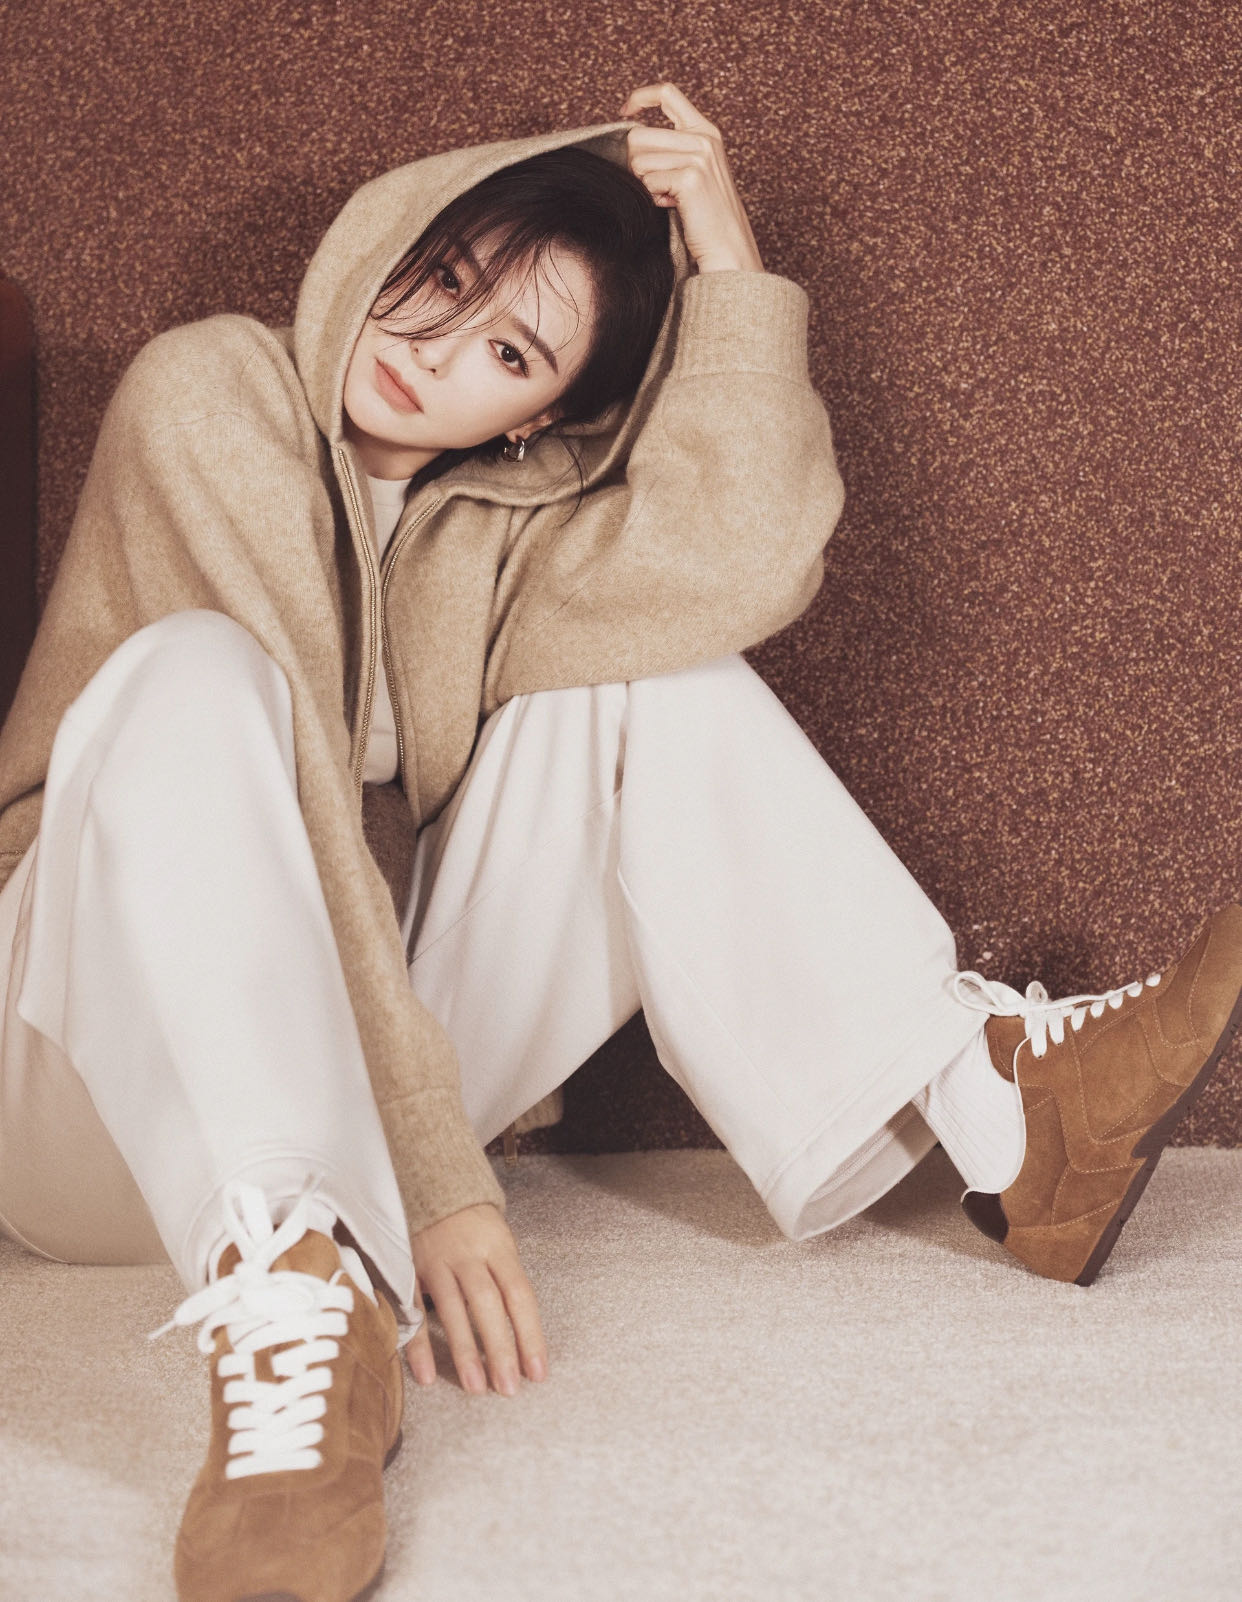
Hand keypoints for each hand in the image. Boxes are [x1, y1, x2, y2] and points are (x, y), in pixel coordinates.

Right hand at [404, 1201, 548, 1395]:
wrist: (432, 1186)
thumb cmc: (475, 1225)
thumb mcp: (500, 1242)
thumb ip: (507, 1282)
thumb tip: (523, 1336)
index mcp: (499, 1248)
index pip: (520, 1295)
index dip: (530, 1334)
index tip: (538, 1372)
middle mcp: (469, 1255)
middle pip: (488, 1304)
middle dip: (500, 1348)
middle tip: (508, 1389)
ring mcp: (437, 1262)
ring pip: (452, 1309)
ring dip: (464, 1351)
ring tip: (475, 1388)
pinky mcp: (409, 1268)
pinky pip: (413, 1309)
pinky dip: (419, 1344)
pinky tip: (427, 1375)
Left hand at [617, 81, 764, 274]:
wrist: (728, 244)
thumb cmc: (706, 213)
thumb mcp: (694, 169)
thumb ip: (672, 148)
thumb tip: (631, 138)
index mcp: (705, 130)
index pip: (667, 94)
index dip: (640, 98)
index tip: (625, 112)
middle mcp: (703, 138)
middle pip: (640, 135)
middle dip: (636, 163)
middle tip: (655, 183)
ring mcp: (698, 156)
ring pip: (640, 159)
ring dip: (646, 182)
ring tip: (669, 195)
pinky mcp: (690, 177)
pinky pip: (648, 181)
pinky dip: (654, 197)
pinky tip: (672, 205)